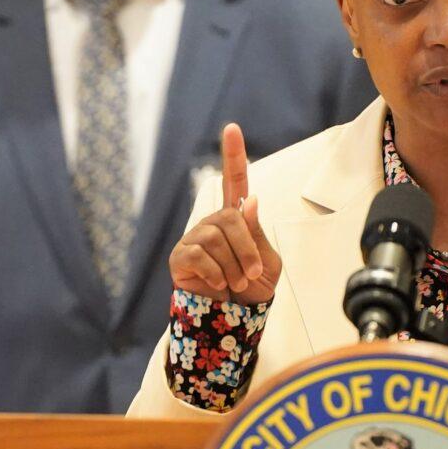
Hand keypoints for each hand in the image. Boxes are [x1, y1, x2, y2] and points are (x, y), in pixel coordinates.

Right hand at [169, 123, 281, 304]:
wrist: (235, 320)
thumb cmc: (252, 287)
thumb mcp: (266, 261)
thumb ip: (257, 233)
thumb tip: (249, 201)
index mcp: (236, 217)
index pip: (236, 181)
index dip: (234, 154)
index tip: (233, 128)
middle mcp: (213, 222)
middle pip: (231, 220)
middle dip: (247, 250)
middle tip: (251, 275)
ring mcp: (194, 237)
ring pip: (217, 239)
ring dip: (234, 267)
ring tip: (235, 284)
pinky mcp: (180, 257)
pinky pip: (200, 256)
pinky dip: (216, 274)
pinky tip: (217, 284)